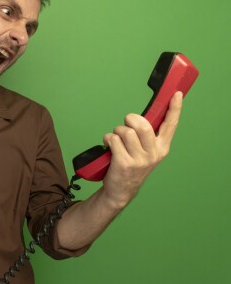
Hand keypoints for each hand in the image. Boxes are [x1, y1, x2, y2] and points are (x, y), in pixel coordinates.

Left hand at [101, 91, 182, 208]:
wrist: (121, 190)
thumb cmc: (131, 164)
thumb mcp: (145, 151)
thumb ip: (146, 135)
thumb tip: (139, 116)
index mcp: (162, 147)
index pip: (170, 125)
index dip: (174, 108)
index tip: (176, 94)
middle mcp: (154, 153)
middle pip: (142, 125)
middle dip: (130, 119)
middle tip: (125, 124)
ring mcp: (140, 160)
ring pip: (125, 131)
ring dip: (116, 132)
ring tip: (116, 141)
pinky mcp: (125, 163)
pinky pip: (113, 139)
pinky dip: (108, 139)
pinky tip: (109, 147)